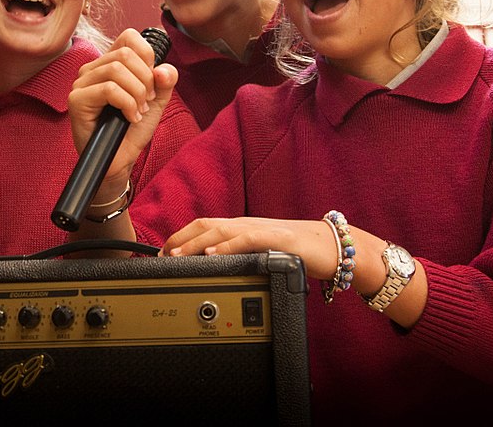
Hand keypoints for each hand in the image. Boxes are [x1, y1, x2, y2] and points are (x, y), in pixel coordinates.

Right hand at [68, 29, 176, 191]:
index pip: (128, 36)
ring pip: (116, 71)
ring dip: (137, 94)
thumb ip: (165, 81)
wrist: (121, 160)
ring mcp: (81, 83)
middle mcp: (92, 69)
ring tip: (138, 111)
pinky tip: (129, 117)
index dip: (147, 55)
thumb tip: (163, 69)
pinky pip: (109, 90)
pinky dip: (127, 104)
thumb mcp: (156, 101)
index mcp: (110, 62)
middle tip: (147, 101)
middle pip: (125, 54)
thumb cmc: (133, 129)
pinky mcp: (76, 100)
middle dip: (145, 80)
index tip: (152, 81)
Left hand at [164, 217, 339, 279]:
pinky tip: (213, 252)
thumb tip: (212, 267)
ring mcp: (262, 230)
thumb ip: (239, 256)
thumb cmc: (297, 252)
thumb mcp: (261, 254)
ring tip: (176, 254)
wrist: (332, 247)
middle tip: (160, 256)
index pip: (204, 225)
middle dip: (179, 239)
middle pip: (205, 224)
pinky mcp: (278, 239)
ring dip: (195, 242)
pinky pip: (248, 239)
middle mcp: (247, 225)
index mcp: (241, 228)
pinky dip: (228, 244)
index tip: (160, 253)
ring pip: (221, 228)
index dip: (179, 237)